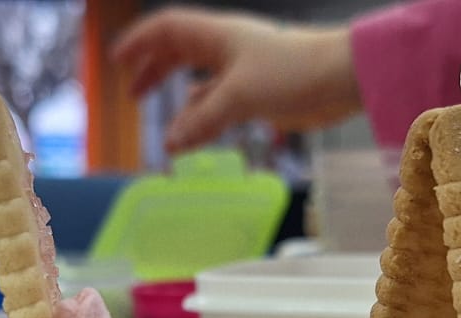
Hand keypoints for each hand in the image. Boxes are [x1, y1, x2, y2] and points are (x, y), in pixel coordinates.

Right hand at [112, 7, 360, 152]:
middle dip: (154, 69)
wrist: (344, 78)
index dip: (140, 42)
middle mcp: (227, 49)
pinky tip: (196, 133)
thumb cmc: (293, 73)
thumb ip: (201, 121)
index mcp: (217, 36)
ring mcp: (244, 70)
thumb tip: (170, 145)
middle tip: (132, 92)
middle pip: (180, 52)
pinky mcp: (260, 92)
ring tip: (161, 120)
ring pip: (200, 80)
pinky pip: (221, 101)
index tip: (116, 60)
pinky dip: (204, 116)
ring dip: (178, 98)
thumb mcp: (239, 97)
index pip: (167, 29)